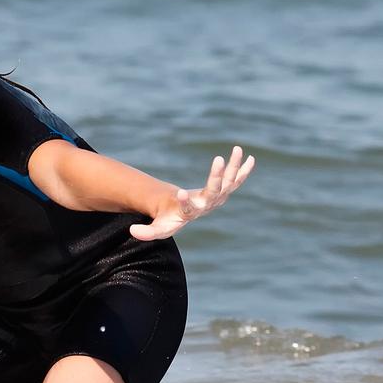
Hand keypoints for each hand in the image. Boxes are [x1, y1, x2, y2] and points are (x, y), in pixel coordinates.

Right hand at [129, 145, 254, 240]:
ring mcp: (217, 198)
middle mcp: (206, 206)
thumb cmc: (168, 220)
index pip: (188, 209)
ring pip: (228, 182)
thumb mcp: (158, 228)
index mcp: (189, 213)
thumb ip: (147, 232)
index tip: (179, 193)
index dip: (185, 202)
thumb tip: (132, 232)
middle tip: (218, 160)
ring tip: (238, 149)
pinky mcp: (222, 191)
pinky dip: (243, 170)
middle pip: (213, 192)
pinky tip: (250, 158)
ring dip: (234, 167)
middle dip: (216, 177)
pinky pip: (236, 180)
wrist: (182, 215)